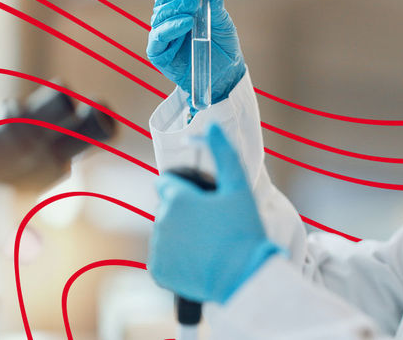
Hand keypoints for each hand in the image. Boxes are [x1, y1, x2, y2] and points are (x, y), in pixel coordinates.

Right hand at [146, 0, 246, 105]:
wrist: (225, 75)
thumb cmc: (222, 47)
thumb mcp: (222, 22)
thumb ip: (216, 3)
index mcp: (181, 9)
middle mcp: (168, 19)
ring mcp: (162, 36)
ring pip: (159, 14)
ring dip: (175, 6)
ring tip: (194, 4)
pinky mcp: (159, 53)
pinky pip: (159, 36)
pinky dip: (171, 27)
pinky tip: (186, 22)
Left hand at [148, 124, 279, 303]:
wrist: (244, 277)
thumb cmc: (244, 232)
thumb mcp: (239, 188)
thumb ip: (224, 153)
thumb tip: (211, 125)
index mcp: (177, 199)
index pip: (168, 184)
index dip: (188, 191)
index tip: (206, 203)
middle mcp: (161, 221)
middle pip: (168, 210)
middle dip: (185, 214)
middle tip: (213, 227)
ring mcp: (158, 247)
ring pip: (166, 233)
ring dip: (181, 236)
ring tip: (208, 246)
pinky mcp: (158, 270)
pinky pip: (164, 258)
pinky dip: (176, 260)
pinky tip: (198, 261)